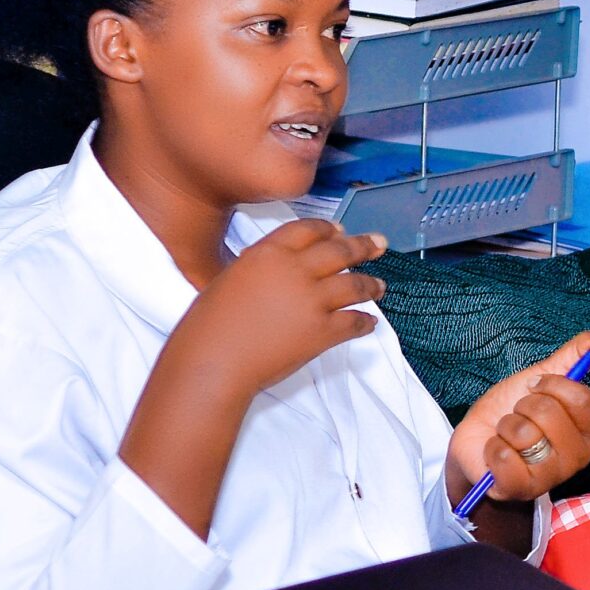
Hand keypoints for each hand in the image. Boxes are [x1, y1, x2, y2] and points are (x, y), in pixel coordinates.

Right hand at [164, 220, 388, 400]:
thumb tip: (280, 269)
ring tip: (379, 286)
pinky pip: (354, 322)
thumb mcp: (231, 277)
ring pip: (354, 285)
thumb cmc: (210, 324)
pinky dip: (365, 322)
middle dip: (363, 247)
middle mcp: (295, 271)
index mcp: (268, 253)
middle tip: (379, 245)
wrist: (213, 359)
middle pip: (339, 251)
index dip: (329, 229)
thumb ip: (262, 267)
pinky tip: (369, 323)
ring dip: (370, 285)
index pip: (308, 230)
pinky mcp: (323, 331)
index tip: (341, 230)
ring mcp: (313, 300)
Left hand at [446, 334, 589, 506]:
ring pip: (524, 434)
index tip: (535, 387)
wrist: (477, 440)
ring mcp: (551, 477)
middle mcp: (578, 457)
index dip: (552, 385)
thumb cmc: (512, 411)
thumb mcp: (541, 377)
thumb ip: (575, 357)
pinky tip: (497, 454)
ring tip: (507, 437)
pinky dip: (493, 449)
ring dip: (506, 428)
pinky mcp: (522, 490)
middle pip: (550, 413)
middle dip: (523, 407)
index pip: (582, 399)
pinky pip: (504, 456)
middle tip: (519, 416)